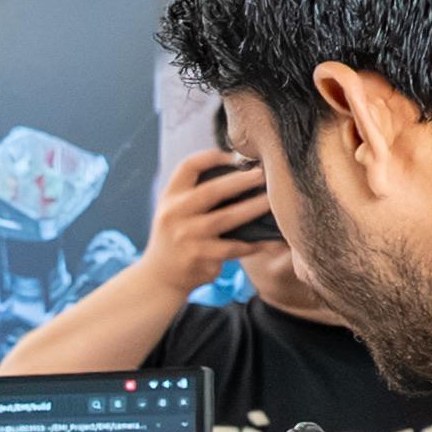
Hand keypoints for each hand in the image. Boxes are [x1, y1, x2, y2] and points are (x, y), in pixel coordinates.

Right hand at [135, 148, 276, 299]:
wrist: (160, 276)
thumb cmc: (176, 236)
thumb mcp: (174, 210)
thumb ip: (196, 193)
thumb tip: (240, 172)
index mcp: (170, 197)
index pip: (188, 167)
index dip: (212, 157)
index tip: (234, 156)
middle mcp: (175, 214)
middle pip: (210, 191)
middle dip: (239, 181)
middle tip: (262, 174)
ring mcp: (187, 237)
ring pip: (226, 219)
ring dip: (252, 208)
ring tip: (271, 201)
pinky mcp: (199, 258)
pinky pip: (233, 248)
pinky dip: (253, 243)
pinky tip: (268, 239)